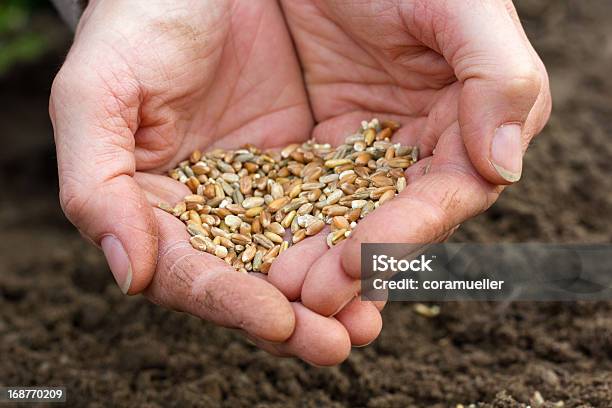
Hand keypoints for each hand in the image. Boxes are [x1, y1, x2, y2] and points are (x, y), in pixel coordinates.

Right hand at [49, 0, 380, 364]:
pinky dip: (364, 234)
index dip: (231, 302)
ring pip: (305, 251)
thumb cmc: (139, 23)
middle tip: (335, 342)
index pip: (194, 273)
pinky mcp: (318, 157)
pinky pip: (345, 203)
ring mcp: (273, 185)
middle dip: (297, 316)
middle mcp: (221, 208)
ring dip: (337, 290)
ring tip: (367, 321)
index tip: (277, 321)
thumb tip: (129, 278)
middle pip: (256, 279)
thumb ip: (97, 186)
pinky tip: (386, 259)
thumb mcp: (97, 94)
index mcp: (161, 206)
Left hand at [268, 0, 550, 316]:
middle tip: (319, 300)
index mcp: (467, 118)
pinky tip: (266, 260)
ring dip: (322, 260)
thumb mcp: (457, 5)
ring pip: (348, 217)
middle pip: (394, 219)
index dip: (407, 231)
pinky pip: (304, 194)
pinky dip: (290, 228)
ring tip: (288, 295)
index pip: (446, 192)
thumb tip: (504, 168)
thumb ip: (498, 77)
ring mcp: (367, 148)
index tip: (362, 260)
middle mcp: (420, 143)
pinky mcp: (319, 144)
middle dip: (359, 264)